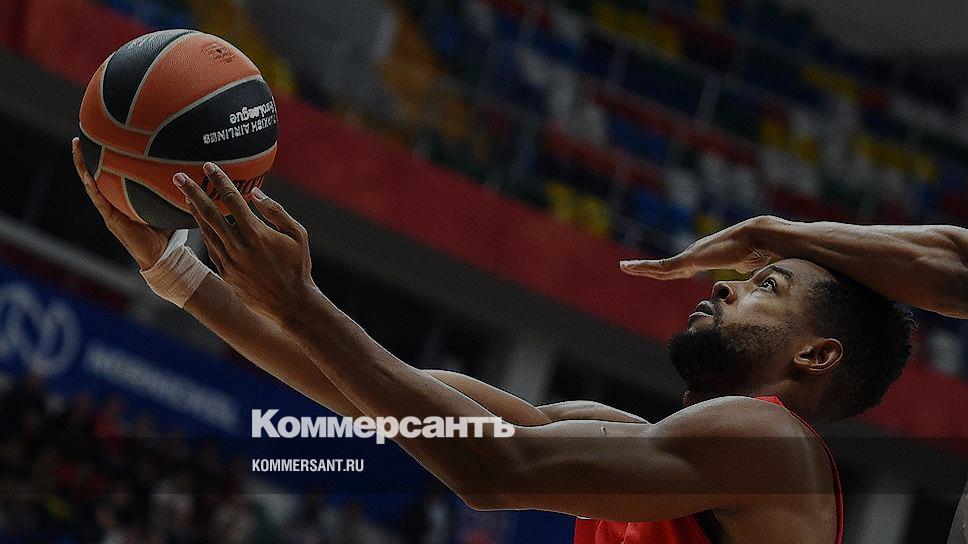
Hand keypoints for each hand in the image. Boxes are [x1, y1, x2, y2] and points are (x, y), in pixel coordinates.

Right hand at [71, 137, 172, 268]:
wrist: (163, 254)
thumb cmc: (167, 230)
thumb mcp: (165, 203)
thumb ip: (169, 188)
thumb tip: (185, 169)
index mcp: (122, 199)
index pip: (109, 175)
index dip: (101, 159)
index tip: (97, 138)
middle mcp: (113, 203)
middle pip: (94, 176)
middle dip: (85, 157)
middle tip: (79, 137)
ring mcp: (110, 211)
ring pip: (91, 185)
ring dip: (83, 167)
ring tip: (77, 148)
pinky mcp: (112, 221)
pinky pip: (101, 202)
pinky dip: (93, 189)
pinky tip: (88, 176)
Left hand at [173, 162, 313, 320]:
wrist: (290, 304)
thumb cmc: (298, 267)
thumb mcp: (297, 235)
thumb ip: (276, 211)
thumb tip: (255, 194)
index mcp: (257, 234)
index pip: (233, 200)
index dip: (220, 181)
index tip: (209, 166)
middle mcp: (238, 247)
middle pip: (210, 213)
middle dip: (193, 193)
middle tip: (178, 177)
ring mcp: (229, 262)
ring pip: (206, 231)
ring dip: (194, 212)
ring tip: (186, 196)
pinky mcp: (226, 273)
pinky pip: (211, 247)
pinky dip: (205, 232)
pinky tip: (202, 223)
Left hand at [619, 216, 777, 279]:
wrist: (759, 237)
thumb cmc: (759, 251)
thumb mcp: (747, 267)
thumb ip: (742, 271)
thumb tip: (750, 279)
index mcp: (705, 257)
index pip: (680, 268)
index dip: (666, 273)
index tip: (656, 275)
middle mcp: (694, 254)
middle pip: (665, 267)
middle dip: (646, 268)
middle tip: (629, 267)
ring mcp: (691, 255)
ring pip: (659, 267)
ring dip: (640, 268)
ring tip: (624, 267)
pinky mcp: (691, 258)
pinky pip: (663, 267)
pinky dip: (645, 268)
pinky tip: (632, 269)